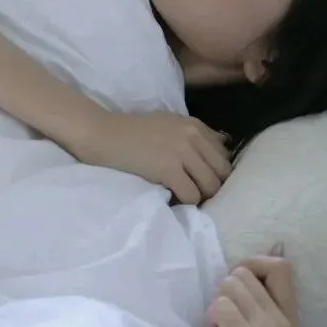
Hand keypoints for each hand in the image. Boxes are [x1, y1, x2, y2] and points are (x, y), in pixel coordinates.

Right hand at [71, 109, 231, 202]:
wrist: (103, 134)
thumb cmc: (132, 131)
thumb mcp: (169, 124)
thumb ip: (194, 135)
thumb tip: (222, 148)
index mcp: (194, 124)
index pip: (223, 155)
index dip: (215, 171)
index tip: (201, 180)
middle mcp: (193, 135)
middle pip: (222, 172)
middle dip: (211, 186)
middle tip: (195, 192)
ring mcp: (182, 152)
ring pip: (210, 186)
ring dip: (199, 196)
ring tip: (183, 196)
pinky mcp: (169, 169)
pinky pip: (192, 195)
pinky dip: (185, 202)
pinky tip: (172, 198)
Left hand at [208, 252, 297, 326]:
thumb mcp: (261, 325)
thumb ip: (267, 287)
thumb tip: (278, 244)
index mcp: (291, 317)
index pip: (280, 267)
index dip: (252, 264)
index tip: (239, 286)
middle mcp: (284, 323)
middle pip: (243, 273)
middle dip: (226, 292)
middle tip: (227, 323)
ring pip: (228, 286)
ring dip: (216, 308)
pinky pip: (219, 306)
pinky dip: (211, 322)